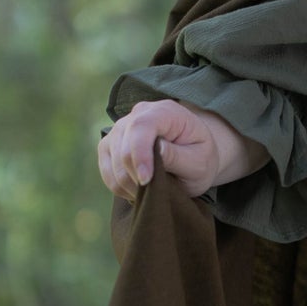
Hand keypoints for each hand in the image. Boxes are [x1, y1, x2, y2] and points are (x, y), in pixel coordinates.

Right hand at [98, 100, 265, 202]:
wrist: (193, 156)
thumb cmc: (200, 158)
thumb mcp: (200, 161)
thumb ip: (179, 156)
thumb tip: (156, 149)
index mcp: (165, 112)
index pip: (142, 127)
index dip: (140, 155)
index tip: (146, 180)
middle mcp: (138, 114)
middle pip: (122, 145)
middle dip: (134, 175)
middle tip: (154, 193)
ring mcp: (121, 128)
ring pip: (111, 159)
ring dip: (127, 183)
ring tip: (149, 193)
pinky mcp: (110, 145)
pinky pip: (106, 169)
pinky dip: (118, 185)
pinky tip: (136, 191)